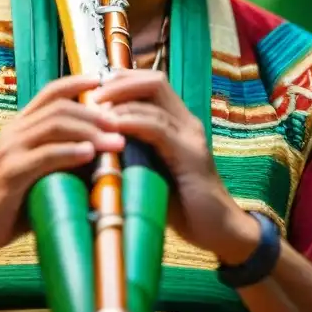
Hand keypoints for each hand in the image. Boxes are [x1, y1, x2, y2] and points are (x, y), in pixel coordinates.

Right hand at [0, 75, 124, 260]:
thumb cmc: (9, 205)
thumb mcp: (38, 175)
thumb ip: (62, 160)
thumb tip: (103, 156)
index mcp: (18, 127)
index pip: (50, 93)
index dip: (78, 82)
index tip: (104, 82)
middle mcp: (13, 131)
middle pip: (59, 106)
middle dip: (94, 113)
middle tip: (121, 124)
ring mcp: (10, 150)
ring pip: (55, 125)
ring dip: (90, 131)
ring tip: (116, 142)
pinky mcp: (11, 172)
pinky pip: (45, 155)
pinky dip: (71, 152)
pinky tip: (91, 154)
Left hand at [91, 71, 258, 264]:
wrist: (220, 231)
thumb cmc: (181, 206)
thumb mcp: (151, 171)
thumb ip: (132, 152)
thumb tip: (93, 144)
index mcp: (178, 124)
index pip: (151, 84)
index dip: (122, 80)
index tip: (94, 89)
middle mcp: (187, 123)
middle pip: (154, 82)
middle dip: (119, 82)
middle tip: (92, 96)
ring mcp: (190, 136)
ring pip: (155, 97)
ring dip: (120, 99)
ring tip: (94, 108)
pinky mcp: (190, 154)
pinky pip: (158, 127)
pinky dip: (132, 122)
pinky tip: (112, 126)